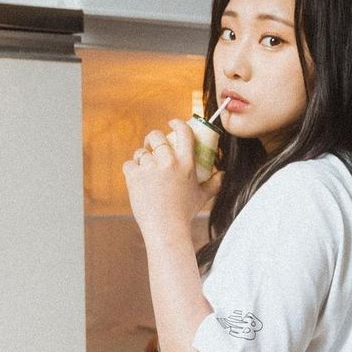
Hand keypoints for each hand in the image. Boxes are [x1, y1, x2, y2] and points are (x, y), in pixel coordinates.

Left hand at [123, 119, 222, 235]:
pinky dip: (132, 170)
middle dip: (153, 138)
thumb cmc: (184, 213)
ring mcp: (150, 168)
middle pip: (156, 136)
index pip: (183, 132)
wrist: (166, 229)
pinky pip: (129, 164)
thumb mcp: (202, 197)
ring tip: (146, 169)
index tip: (172, 123)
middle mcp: (168, 162)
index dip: (177, 123)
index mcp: (186, 163)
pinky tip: (137, 178)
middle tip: (153, 145)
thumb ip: (214, 184)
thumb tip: (222, 174)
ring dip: (142, 157)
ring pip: (141, 152)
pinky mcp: (134, 176)